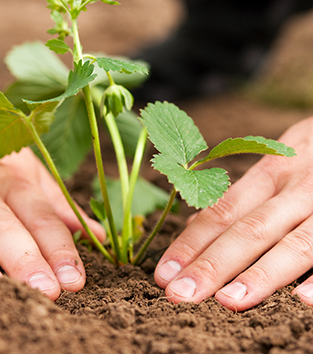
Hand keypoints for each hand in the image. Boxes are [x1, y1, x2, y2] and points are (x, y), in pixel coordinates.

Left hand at [154, 116, 312, 310]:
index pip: (221, 212)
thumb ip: (241, 197)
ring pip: (293, 243)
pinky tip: (302, 300)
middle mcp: (293, 188)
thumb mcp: (273, 167)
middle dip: (211, 264)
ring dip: (259, 274)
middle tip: (179, 294)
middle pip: (248, 229)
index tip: (163, 273)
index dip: (190, 244)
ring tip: (227, 303)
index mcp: (267, 176)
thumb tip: (195, 225)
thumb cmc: (307, 158)